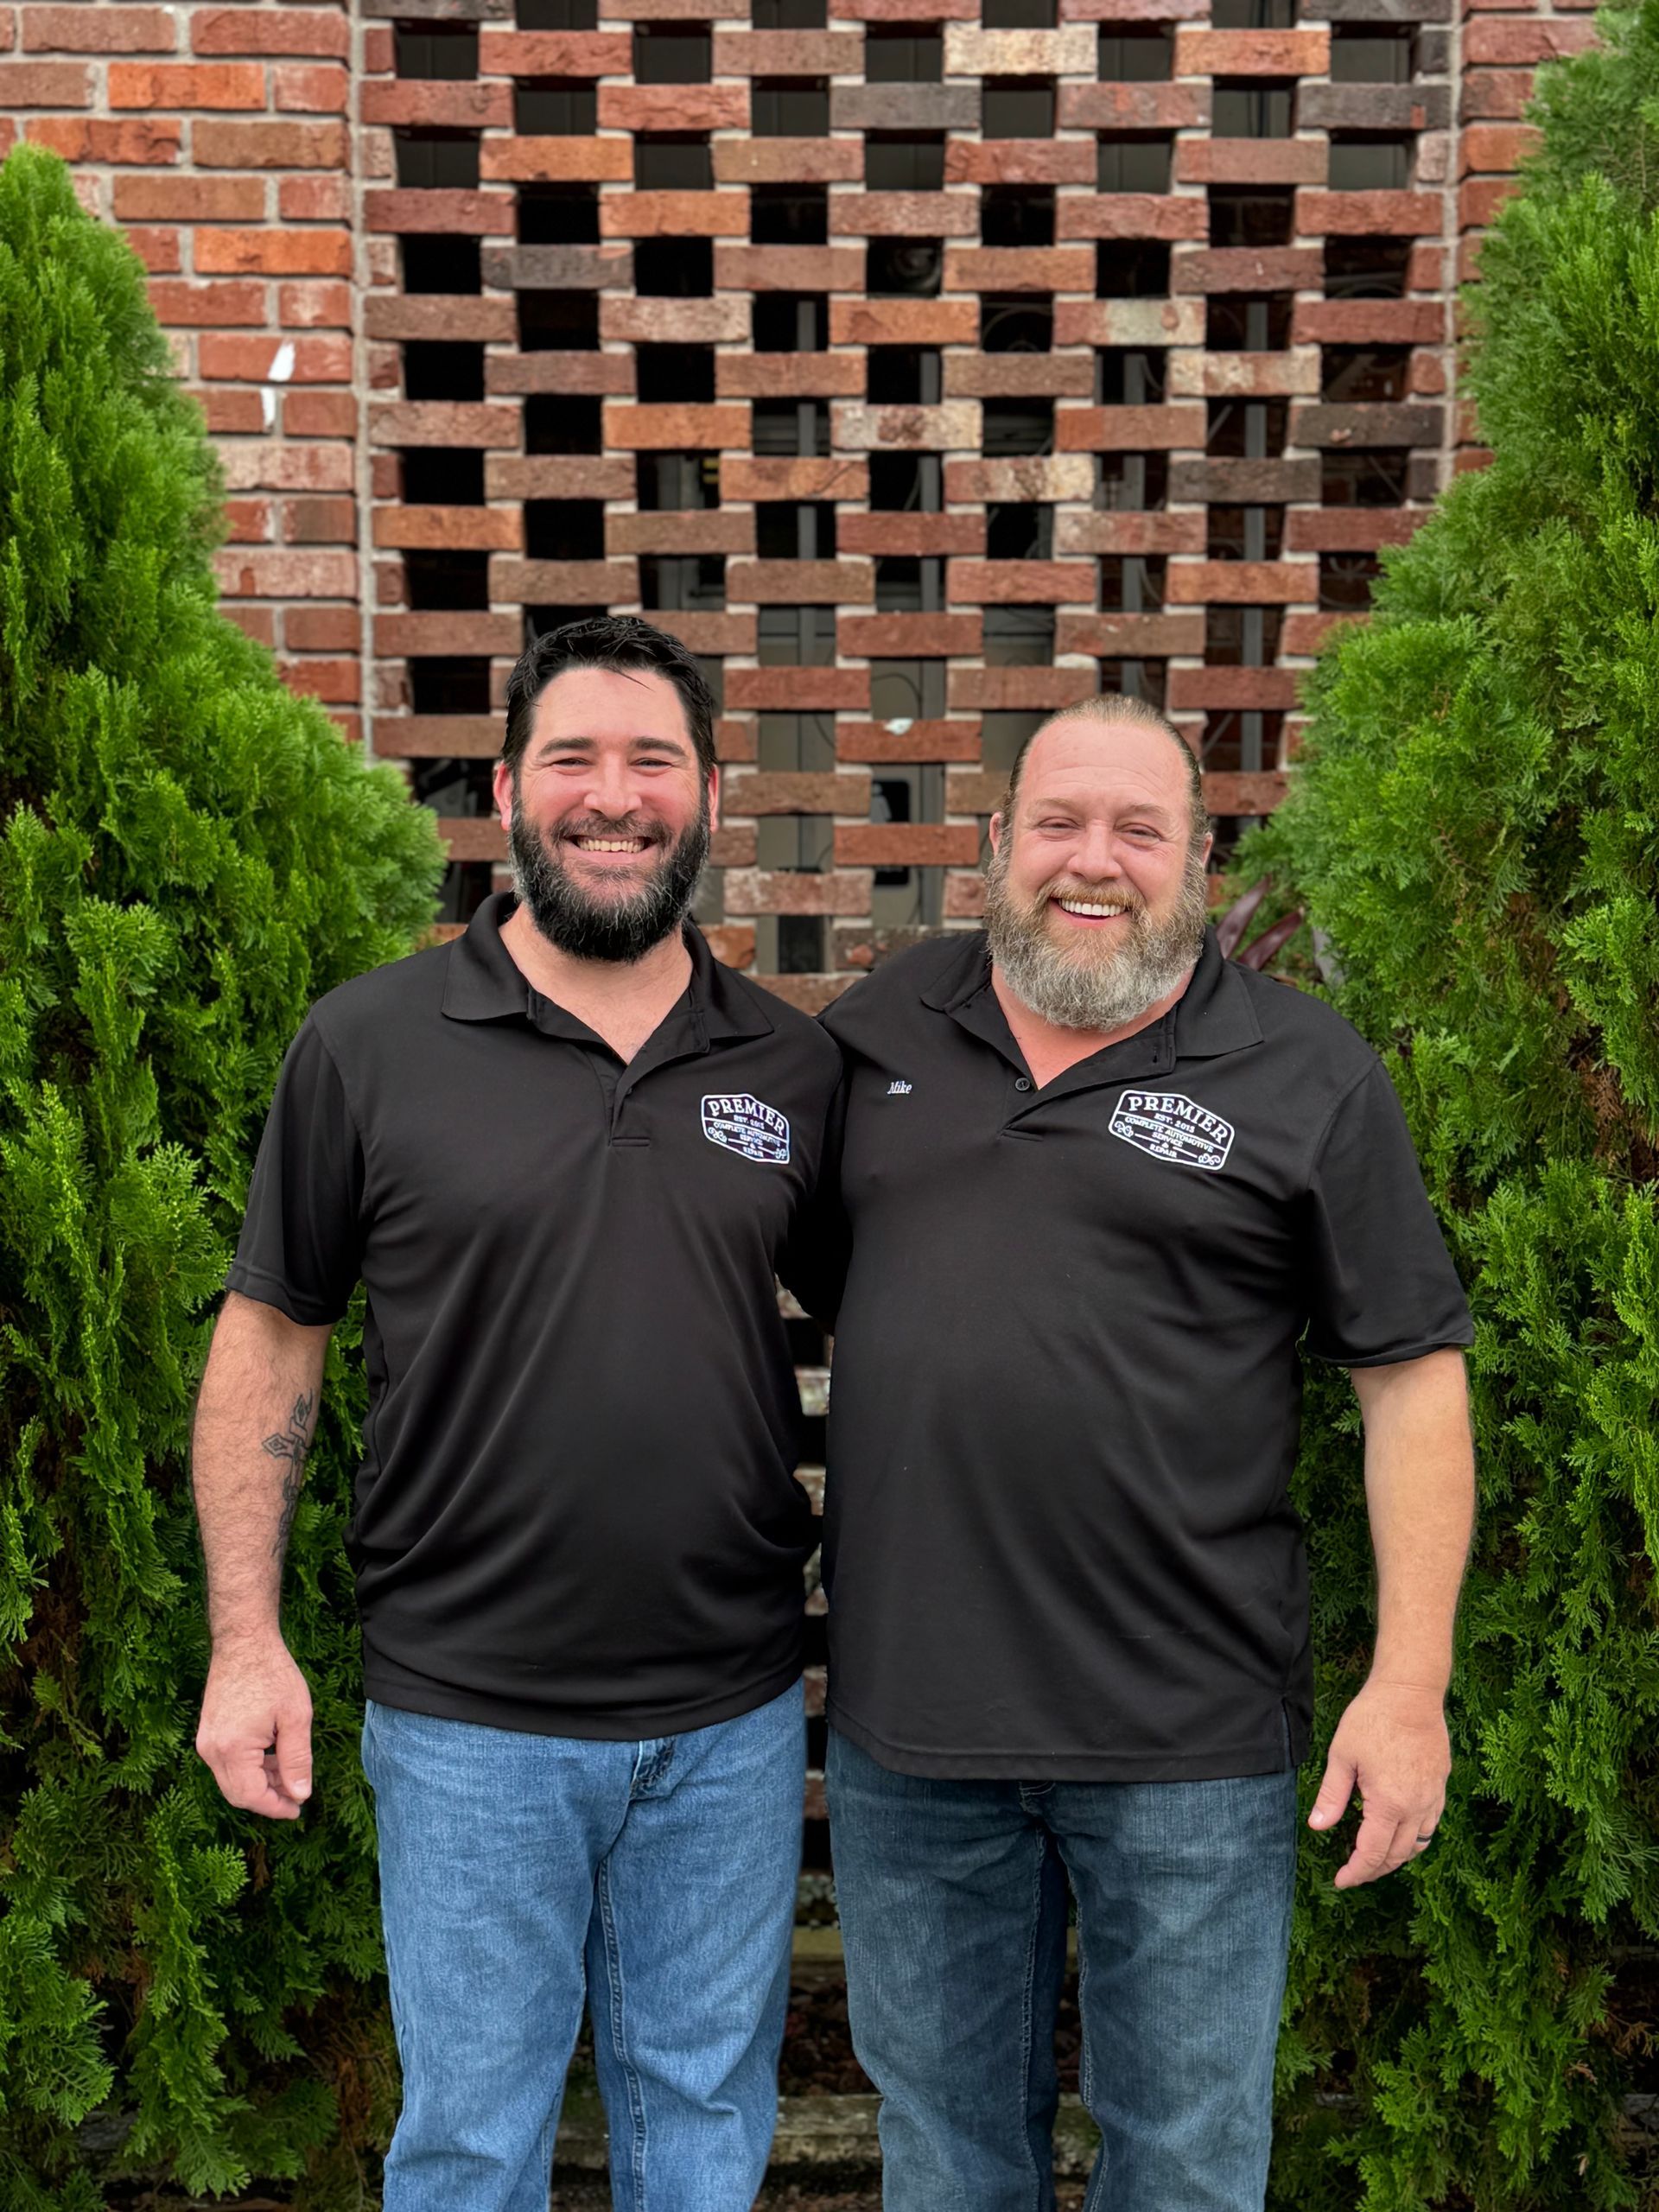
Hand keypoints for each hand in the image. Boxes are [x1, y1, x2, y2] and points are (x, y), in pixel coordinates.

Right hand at [196, 1635, 313, 1820]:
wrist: (244, 1641)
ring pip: (232, 1780)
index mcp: (232, 1749)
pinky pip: (227, 1764)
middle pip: (238, 1793)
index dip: (276, 1807)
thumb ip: (297, 1760)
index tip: (298, 1809)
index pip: (251, 1796)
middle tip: (296, 1795)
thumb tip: (301, 1795)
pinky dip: (249, 1769)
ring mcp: (206, 1741)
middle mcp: (211, 1750)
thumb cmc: (272, 1673)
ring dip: (260, 1783)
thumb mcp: (296, 1717)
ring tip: (290, 1774)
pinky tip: (272, 1758)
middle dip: (268, 1798)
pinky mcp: (208, 1733)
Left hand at [1307, 1679, 1448, 1888]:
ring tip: (1375, 1859)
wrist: (1411, 1692)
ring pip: (1418, 1844)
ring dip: (1397, 1858)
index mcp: (1389, 1803)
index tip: (1340, 1881)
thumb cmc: (1372, 1719)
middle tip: (1353, 1873)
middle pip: (1397, 1855)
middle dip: (1373, 1870)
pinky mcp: (1441, 1785)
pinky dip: (1415, 1838)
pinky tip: (1400, 1833)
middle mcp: (1416, 1807)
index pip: (1372, 1854)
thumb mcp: (1342, 1755)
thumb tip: (1317, 1826)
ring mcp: (1433, 1797)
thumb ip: (1332, 1795)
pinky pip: (1431, 1825)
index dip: (1355, 1873)